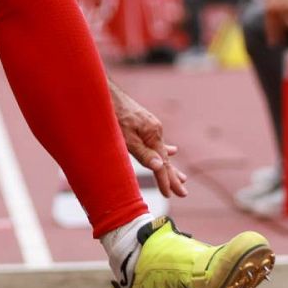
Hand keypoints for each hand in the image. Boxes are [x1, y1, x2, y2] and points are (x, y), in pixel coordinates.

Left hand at [110, 82, 187, 196]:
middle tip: (184, 193)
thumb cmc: (112, 115)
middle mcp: (154, 130)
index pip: (162, 164)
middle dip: (173, 177)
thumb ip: (143, 152)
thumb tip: (160, 167)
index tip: (173, 194)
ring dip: (170, 165)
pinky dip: (163, 150)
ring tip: (182, 178)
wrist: (103, 92)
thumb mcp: (125, 137)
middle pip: (166, 158)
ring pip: (161, 151)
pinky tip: (172, 151)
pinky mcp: (142, 124)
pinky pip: (156, 142)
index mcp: (153, 135)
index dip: (166, 181)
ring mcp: (149, 126)